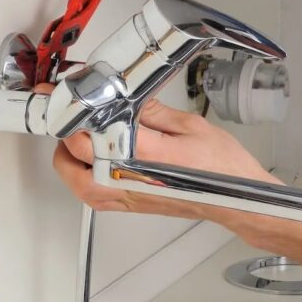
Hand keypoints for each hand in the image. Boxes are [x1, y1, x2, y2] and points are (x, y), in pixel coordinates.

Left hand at [52, 98, 275, 217]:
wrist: (238, 200)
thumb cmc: (222, 169)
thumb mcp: (190, 126)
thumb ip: (152, 111)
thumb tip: (127, 98)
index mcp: (142, 155)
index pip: (89, 131)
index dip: (72, 110)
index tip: (64, 95)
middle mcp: (128, 180)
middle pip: (71, 156)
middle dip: (68, 130)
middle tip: (73, 113)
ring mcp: (126, 197)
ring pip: (75, 181)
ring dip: (70, 157)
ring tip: (79, 136)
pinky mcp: (130, 206)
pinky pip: (91, 196)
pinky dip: (82, 178)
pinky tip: (93, 162)